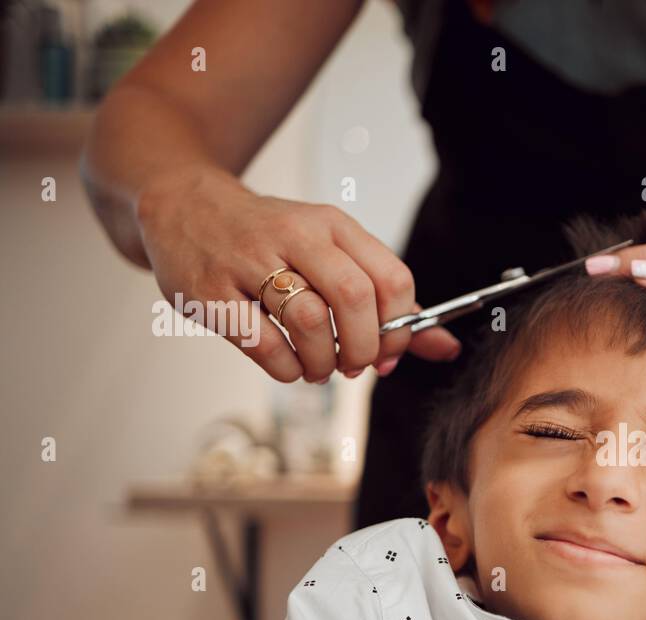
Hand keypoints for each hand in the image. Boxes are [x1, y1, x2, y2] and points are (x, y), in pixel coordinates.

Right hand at [135, 163, 460, 382]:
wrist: (182, 206)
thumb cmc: (271, 240)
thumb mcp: (332, 252)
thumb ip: (387, 301)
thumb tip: (446, 347)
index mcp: (332, 225)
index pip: (392, 279)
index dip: (401, 328)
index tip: (391, 352)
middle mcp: (294, 236)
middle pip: (355, 300)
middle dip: (365, 348)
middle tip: (357, 365)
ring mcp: (248, 263)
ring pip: (311, 324)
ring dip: (325, 362)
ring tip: (320, 367)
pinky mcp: (212, 294)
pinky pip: (265, 346)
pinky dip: (288, 369)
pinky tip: (290, 365)